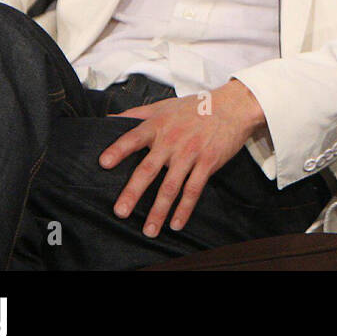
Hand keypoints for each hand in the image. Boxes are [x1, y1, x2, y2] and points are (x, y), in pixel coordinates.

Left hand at [99, 79, 266, 236]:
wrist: (233, 107)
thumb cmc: (195, 107)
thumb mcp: (164, 105)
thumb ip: (136, 114)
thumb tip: (107, 121)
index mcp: (159, 125)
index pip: (134, 138)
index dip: (119, 150)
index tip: (103, 163)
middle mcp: (172, 140)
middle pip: (149, 169)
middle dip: (133, 192)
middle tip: (120, 212)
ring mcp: (191, 153)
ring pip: (171, 186)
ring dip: (159, 210)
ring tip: (149, 230)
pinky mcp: (208, 163)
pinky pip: (194, 190)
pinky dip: (184, 209)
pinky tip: (176, 224)